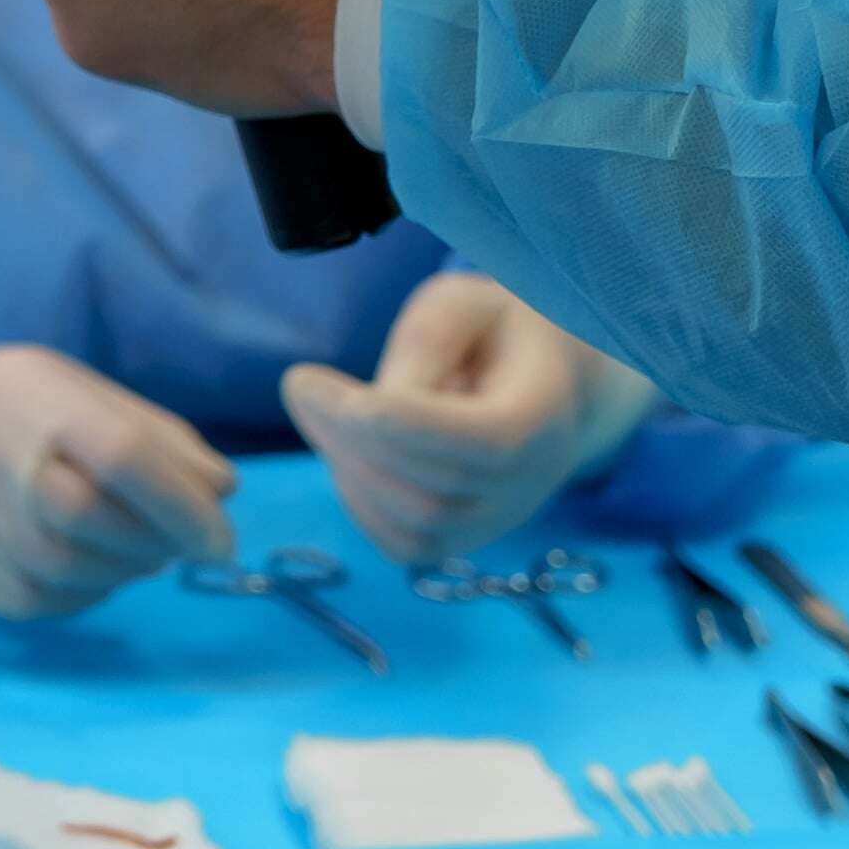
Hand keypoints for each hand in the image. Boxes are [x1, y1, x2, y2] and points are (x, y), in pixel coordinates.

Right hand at [0, 322, 241, 620]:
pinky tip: (84, 554)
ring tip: (130, 537)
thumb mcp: (77, 388)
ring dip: (133, 564)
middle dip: (163, 540)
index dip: (184, 503)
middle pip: (105, 523)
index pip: (122, 456)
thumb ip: (154, 434)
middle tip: (183, 536)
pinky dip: (94, 585)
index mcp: (36, 403)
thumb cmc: (8, 401)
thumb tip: (222, 491)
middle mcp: (2, 468)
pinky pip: (63, 601)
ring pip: (89, 573)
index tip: (221, 535)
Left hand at [283, 272, 658, 563]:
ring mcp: (503, 521)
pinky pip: (404, 545)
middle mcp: (534, 484)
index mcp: (546, 415)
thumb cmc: (496, 329)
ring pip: (415, 528)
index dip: (398, 423)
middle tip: (302, 384)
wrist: (545, 379)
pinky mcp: (469, 540)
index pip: (484, 443)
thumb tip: (364, 406)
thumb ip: (425, 340)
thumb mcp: (464, 303)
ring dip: (347, 469)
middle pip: (436, 494)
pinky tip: (343, 448)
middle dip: (349, 441)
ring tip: (320, 409)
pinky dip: (359, 501)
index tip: (312, 379)